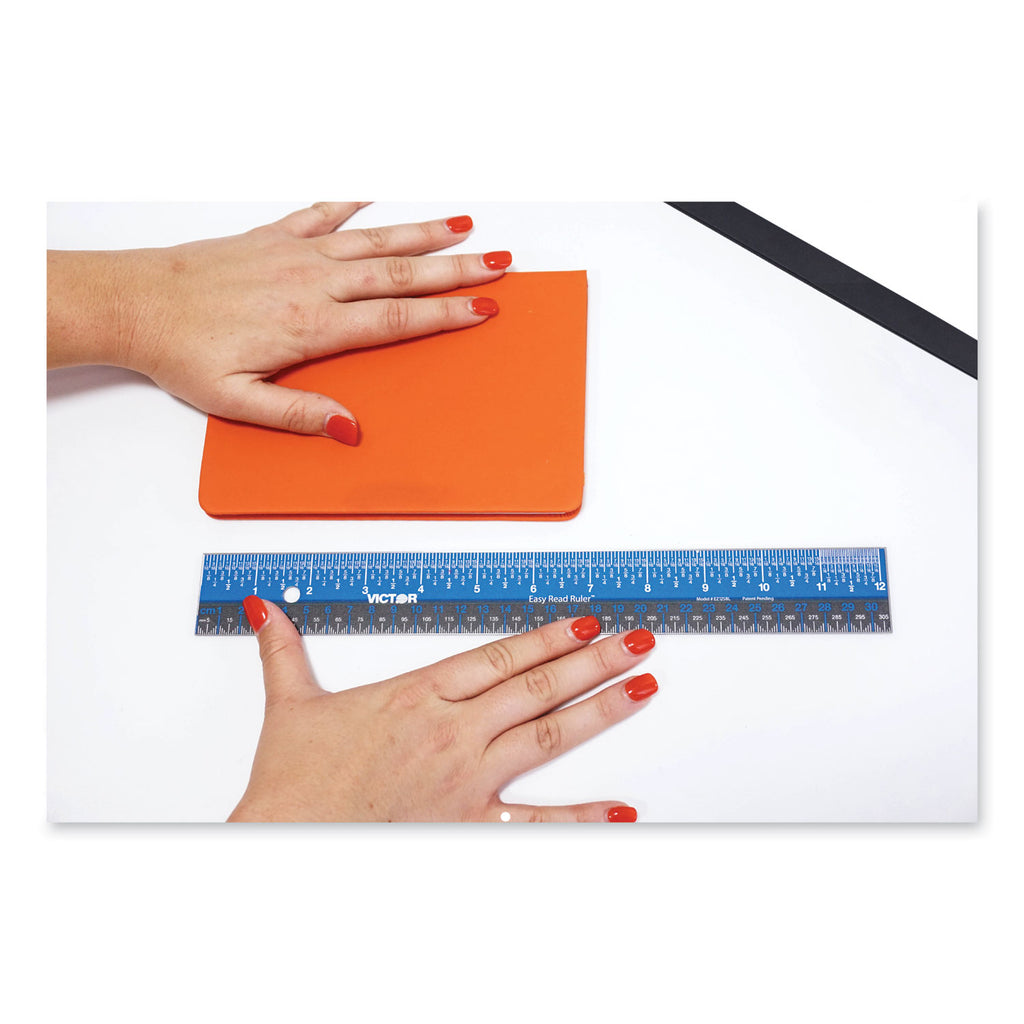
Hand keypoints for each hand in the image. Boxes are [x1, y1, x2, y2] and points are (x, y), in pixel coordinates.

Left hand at [46, 203, 510, 441]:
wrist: (135, 303)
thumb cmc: (184, 353)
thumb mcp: (237, 402)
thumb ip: (298, 414)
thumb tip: (350, 429)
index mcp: (311, 326)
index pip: (394, 319)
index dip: (444, 313)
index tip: (483, 307)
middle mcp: (312, 282)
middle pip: (399, 274)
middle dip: (455, 269)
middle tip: (500, 262)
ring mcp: (294, 253)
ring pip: (373, 240)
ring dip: (421, 233)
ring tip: (464, 226)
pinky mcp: (272, 237)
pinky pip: (321, 214)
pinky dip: (352, 203)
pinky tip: (376, 196)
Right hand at [228, 599, 658, 821]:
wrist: (284, 842)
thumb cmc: (294, 781)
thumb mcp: (288, 704)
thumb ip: (283, 649)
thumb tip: (263, 608)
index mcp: (418, 694)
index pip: (500, 655)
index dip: (548, 636)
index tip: (586, 621)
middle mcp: (453, 731)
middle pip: (538, 687)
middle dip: (593, 660)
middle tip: (637, 641)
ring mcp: (466, 779)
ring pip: (547, 738)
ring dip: (600, 711)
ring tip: (642, 689)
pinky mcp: (466, 823)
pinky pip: (534, 821)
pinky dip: (579, 815)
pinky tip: (618, 809)